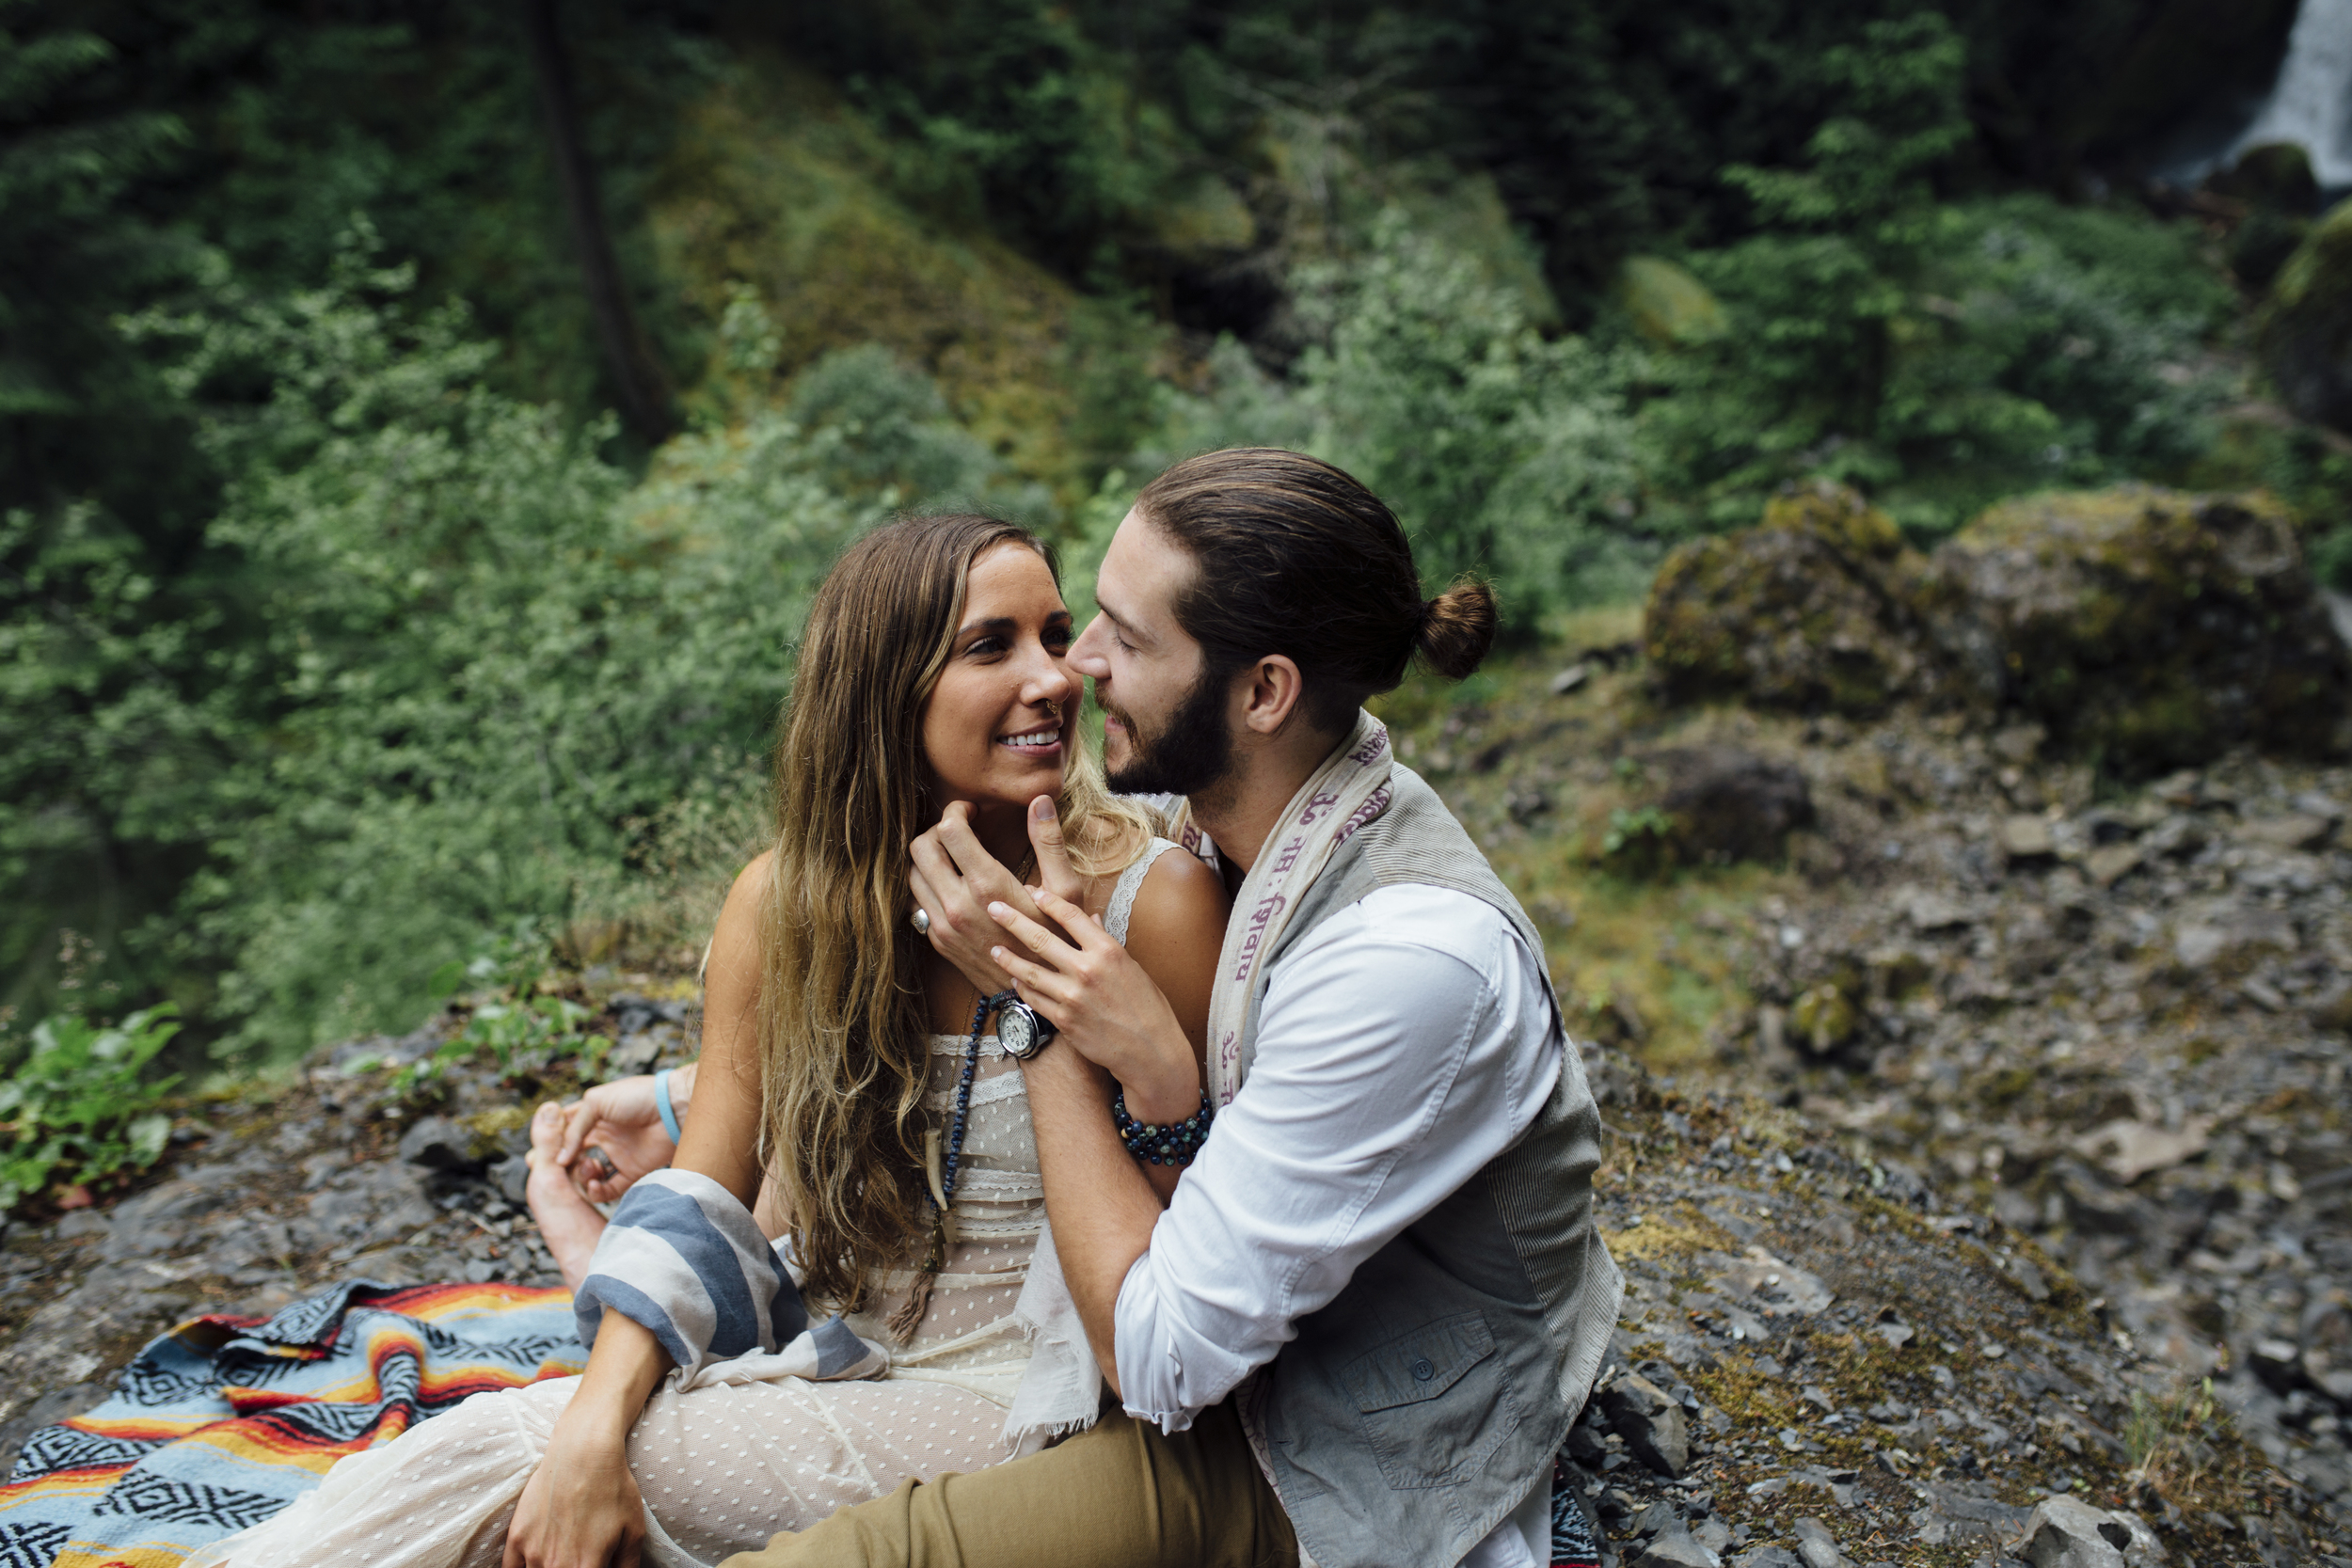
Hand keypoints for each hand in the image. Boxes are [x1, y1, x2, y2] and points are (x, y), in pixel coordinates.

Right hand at [501, 1421, 645, 1567]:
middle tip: (580, 1558)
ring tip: (562, 1554)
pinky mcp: (517, 1538)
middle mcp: (556, 1566)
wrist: (583, 1452)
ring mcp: (532, 1554)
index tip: (596, 1564)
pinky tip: (536, 1561)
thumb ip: (628, 1566)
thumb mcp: (634, 1531)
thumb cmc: (613, 1489)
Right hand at [548, 1069, 692, 1204]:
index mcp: (593, 1116)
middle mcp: (603, 1137)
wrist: (674, 1108)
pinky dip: (597, 1192)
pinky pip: (608, 1190)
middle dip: (561, 1167)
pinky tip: (594, 1185)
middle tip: (553, 1171)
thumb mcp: (596, 1103)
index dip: (550, 1143)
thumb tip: (561, 1159)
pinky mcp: (632, 1172)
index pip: (564, 1132)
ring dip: (580, 1178)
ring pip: (588, 1176)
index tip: (537, 1155)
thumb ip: (575, 1128)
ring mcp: (617, 1155)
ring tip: (585, 1169)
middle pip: (573, 1157)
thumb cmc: (637, 1097)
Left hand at [909, 797, 1085, 995]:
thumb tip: (1041, 801)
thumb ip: (1049, 842)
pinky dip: (926, 885)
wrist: (1036, 994)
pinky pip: (916, 901)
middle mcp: (956, 904)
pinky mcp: (938, 940)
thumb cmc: (1058, 941)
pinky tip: (949, 885)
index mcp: (986, 885)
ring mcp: (943, 925)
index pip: (948, 830)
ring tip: (954, 857)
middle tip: (960, 832)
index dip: (957, 811)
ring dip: (929, 858)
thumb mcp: (1064, 891)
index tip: (972, 812)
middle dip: (938, 830)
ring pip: (912, 874)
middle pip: (921, 847)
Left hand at [987, 884, 1199, 1123]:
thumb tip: (1091, 919)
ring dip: (1008, 958)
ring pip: (1029, 971)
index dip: (1048, 901)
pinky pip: (1034, 999)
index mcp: (1107, 951)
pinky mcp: (1064, 1020)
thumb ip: (1105, 942)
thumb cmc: (1147, 1006)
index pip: (1071, 915)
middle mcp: (1087, 970)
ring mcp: (1072, 996)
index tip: (1031, 891)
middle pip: (1040, 938)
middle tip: (993, 907)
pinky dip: (1022, 988)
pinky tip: (1013, 979)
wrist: (1150, 1050)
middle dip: (1012, 920)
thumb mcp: (1131, 967)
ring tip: (993, 948)